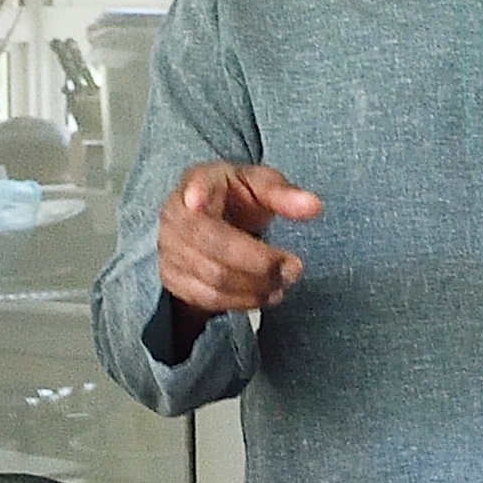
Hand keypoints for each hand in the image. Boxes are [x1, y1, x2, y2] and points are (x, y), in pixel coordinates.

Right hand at [158, 160, 322, 318]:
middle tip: (294, 269)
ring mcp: (169, 248)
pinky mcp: (172, 277)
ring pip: (213, 277)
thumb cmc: (237, 197)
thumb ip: (284, 194)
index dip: (195, 194)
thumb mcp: (260, 185)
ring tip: (283, 283)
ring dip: (255, 286)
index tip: (197, 201)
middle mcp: (176, 215)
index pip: (194, 187)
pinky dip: (240, 302)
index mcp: (199, 181)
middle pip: (214, 245)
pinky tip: (264, 296)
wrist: (211, 219)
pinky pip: (206, 298)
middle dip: (259, 262)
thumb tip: (313, 206)